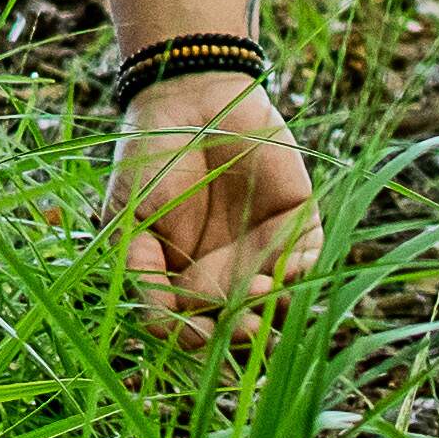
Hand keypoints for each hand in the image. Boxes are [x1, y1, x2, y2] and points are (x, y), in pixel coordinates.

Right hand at [112, 74, 321, 343]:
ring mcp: (262, 252)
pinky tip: (286, 273)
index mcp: (183, 281)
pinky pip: (308, 261)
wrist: (186, 98)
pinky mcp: (297, 225)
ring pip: (280, 301)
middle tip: (244, 326)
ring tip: (259, 293)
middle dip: (245, 333)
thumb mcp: (130, 223)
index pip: (196, 327)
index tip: (199, 334)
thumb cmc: (147, 161)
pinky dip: (303, 274)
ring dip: (276, 309)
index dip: (200, 339)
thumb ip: (144, 276)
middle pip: (243, 323)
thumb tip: (165, 332)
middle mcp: (226, 275)